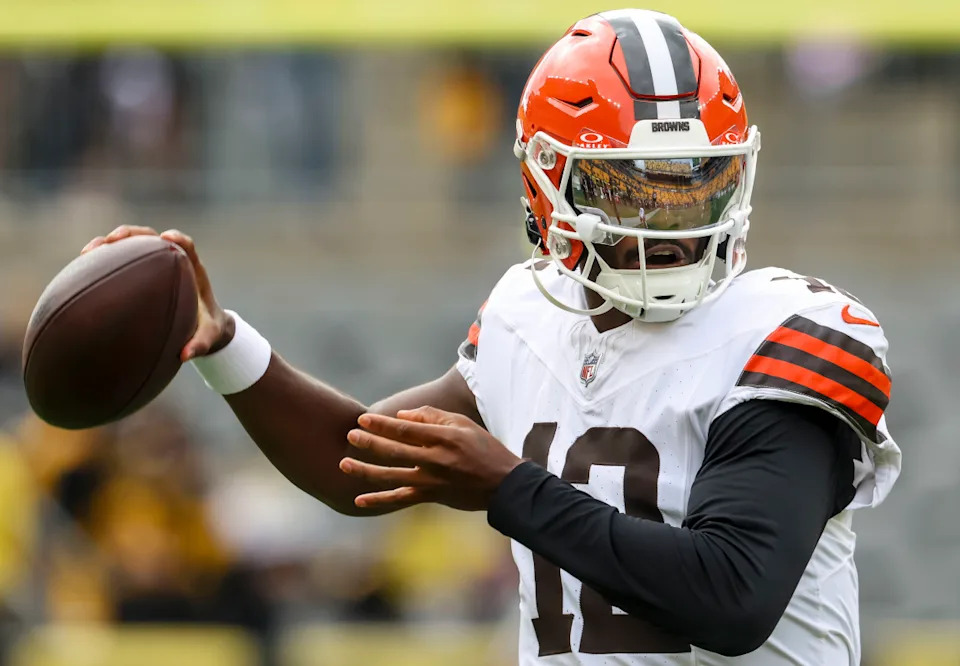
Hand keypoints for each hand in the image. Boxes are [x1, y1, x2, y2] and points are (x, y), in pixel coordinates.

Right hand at [81, 225, 234, 359]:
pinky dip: (104, 260)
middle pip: (152, 238)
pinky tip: (83, 269)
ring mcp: (154, 265)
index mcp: (192, 271)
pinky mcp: (141, 272)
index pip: (186, 246)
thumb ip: (201, 344)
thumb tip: (185, 355)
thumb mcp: (209, 337)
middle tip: (113, 239)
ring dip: (110, 243)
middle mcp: (172, 262)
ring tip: (88, 252)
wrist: (202, 326)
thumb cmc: (207, 328)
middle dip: (132, 234)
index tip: (167, 238)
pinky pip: (121, 260)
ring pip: (132, 245)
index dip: (178, 239)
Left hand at [339, 406, 522, 511]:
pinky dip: (379, 500)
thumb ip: (432, 417)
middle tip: (350, 436)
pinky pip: (400, 499)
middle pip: (394, 451)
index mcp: (443, 438)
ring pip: (391, 476)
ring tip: (344, 464)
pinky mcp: (431, 496)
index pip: (405, 429)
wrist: (504, 484)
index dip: (382, 424)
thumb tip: (402, 417)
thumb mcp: (463, 424)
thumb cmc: (484, 448)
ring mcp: (431, 481)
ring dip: (365, 470)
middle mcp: (434, 460)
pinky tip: (359, 500)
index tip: (363, 419)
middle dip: (369, 443)